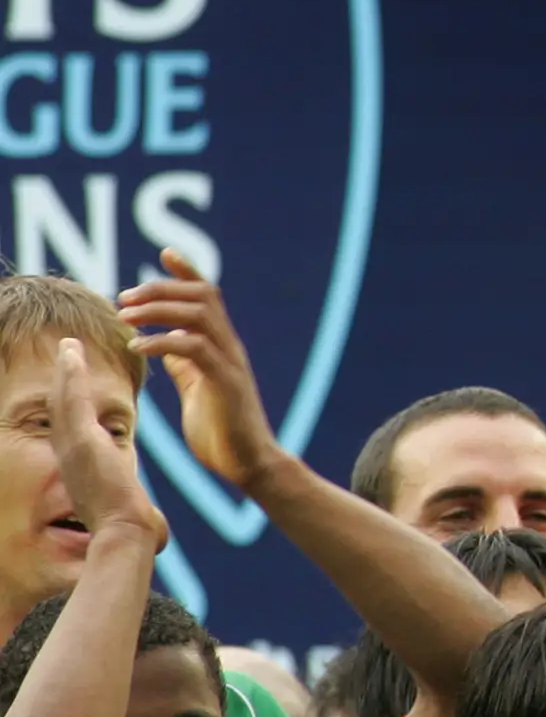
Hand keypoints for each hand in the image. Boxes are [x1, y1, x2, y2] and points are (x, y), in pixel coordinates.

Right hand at [49, 339, 165, 555]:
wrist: (124, 532)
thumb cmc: (124, 518)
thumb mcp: (118, 493)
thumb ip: (120, 483)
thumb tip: (134, 492)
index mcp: (78, 460)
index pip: (71, 422)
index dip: (70, 396)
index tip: (74, 374)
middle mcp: (67, 451)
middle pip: (60, 406)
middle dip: (62, 378)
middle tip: (66, 347)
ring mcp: (70, 446)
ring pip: (62, 400)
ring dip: (64, 369)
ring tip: (68, 343)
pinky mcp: (80, 442)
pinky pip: (71, 402)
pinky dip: (69, 376)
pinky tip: (71, 352)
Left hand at [116, 253, 282, 493]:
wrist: (249, 464)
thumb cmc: (221, 431)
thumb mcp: (197, 390)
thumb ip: (186, 365)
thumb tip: (166, 344)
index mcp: (222, 346)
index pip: (209, 295)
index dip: (189, 271)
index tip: (165, 253)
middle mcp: (230, 347)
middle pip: (203, 295)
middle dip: (162, 288)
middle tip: (125, 296)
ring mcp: (230, 362)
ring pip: (199, 315)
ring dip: (158, 309)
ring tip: (126, 316)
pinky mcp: (225, 381)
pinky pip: (193, 348)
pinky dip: (162, 341)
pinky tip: (138, 347)